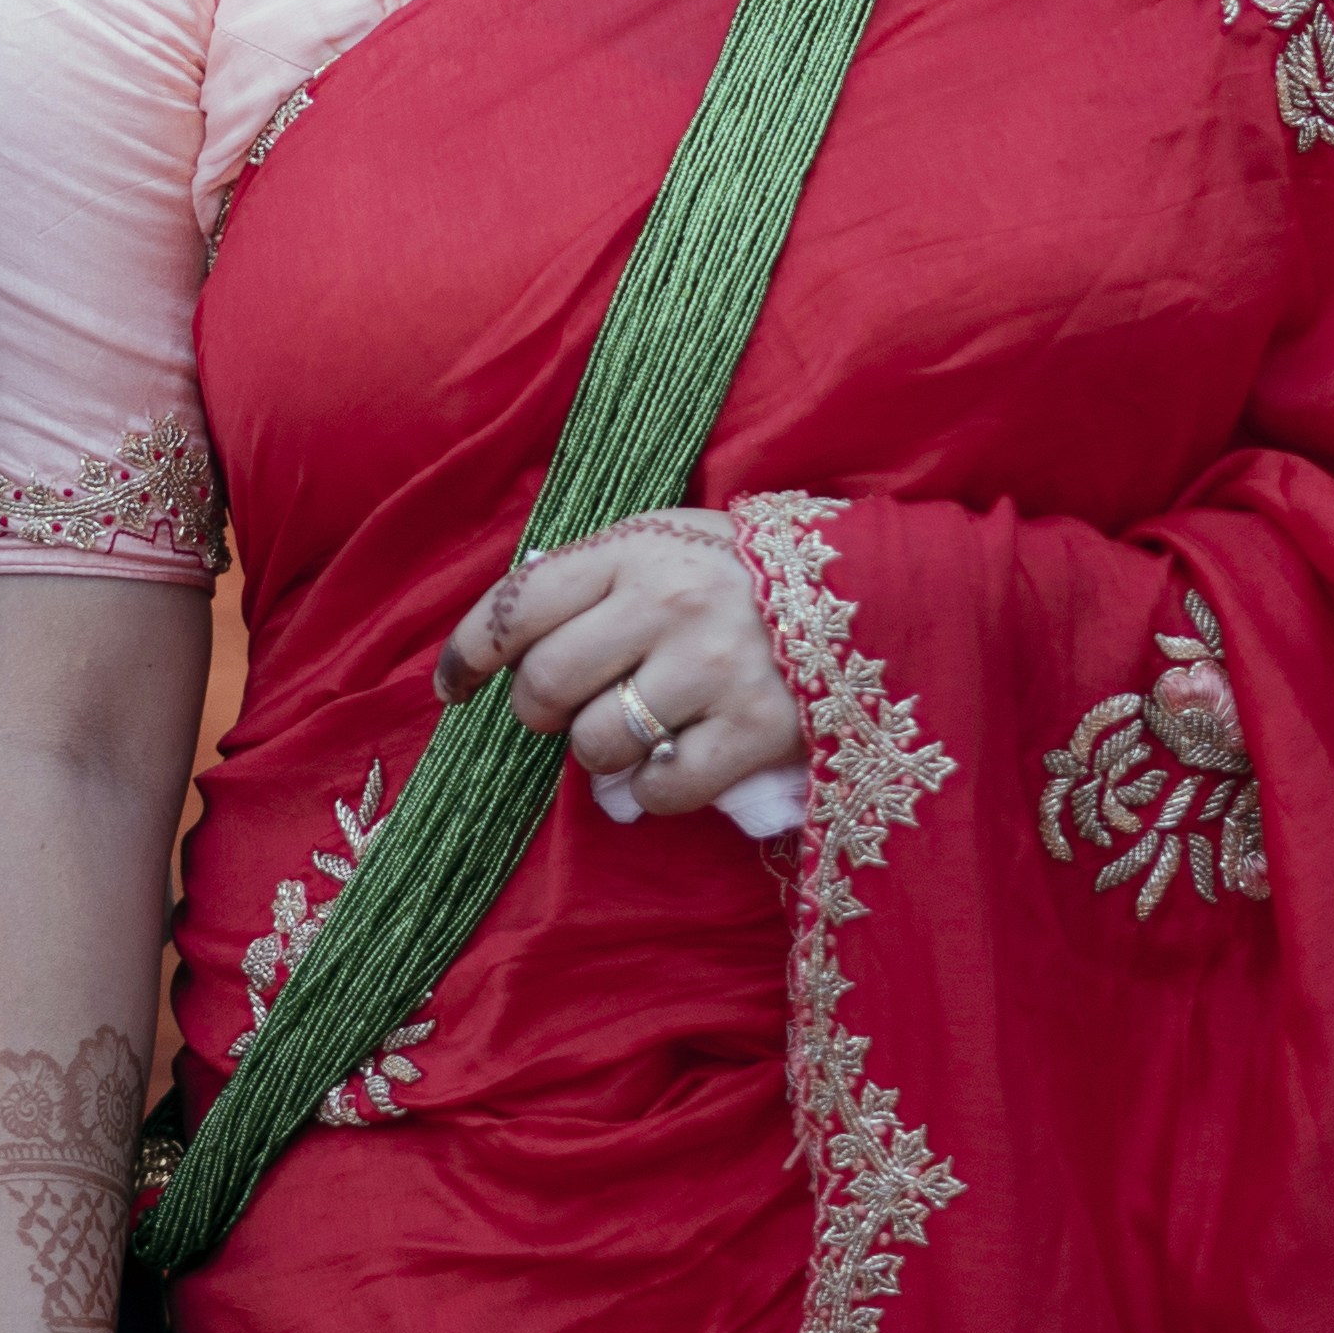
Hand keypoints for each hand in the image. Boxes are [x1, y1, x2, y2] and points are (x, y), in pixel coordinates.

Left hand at [430, 510, 800, 823]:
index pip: (518, 603)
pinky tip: (672, 767)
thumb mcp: (670, 541)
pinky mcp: (758, 729)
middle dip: (540, 712)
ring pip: (597, 744)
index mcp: (636, 547)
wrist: (880, 590)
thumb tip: (514, 637)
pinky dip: (654, 791)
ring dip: (598, 756)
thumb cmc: (750, 572)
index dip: (470, 653)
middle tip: (565, 713)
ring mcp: (714, 667)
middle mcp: (668, 602)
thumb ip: (597, 578)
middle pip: (547, 684)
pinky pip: (664, 788)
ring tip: (628, 738)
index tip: (453, 686)